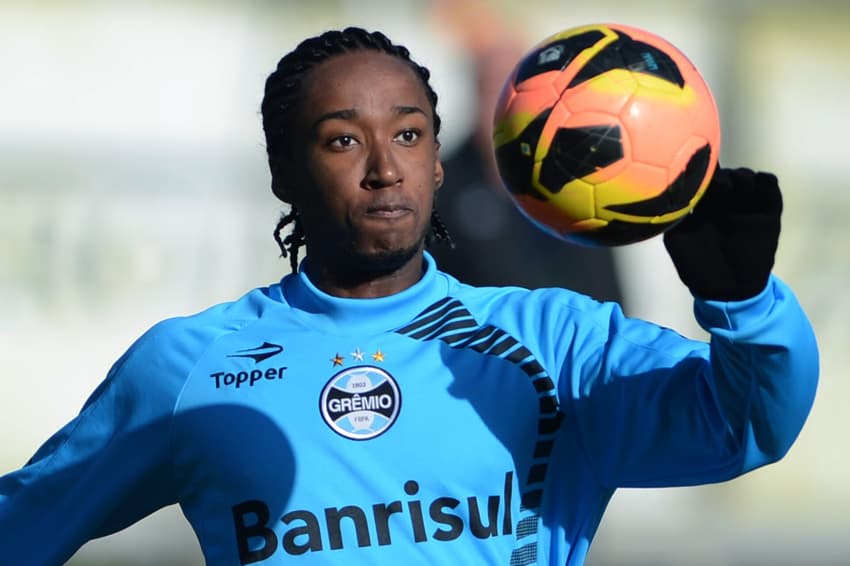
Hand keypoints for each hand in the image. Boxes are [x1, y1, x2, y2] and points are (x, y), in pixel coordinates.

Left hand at [663, 167, 782, 300]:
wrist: (727, 289)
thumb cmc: (697, 266)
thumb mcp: (678, 241)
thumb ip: (675, 218)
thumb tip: (667, 195)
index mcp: (702, 206)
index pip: (702, 180)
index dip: (700, 171)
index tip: (696, 171)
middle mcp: (724, 202)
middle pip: (725, 174)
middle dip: (723, 174)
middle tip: (719, 184)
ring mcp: (746, 205)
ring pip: (747, 177)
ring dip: (742, 176)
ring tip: (736, 188)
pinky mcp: (768, 213)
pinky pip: (769, 189)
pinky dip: (766, 181)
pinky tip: (759, 184)